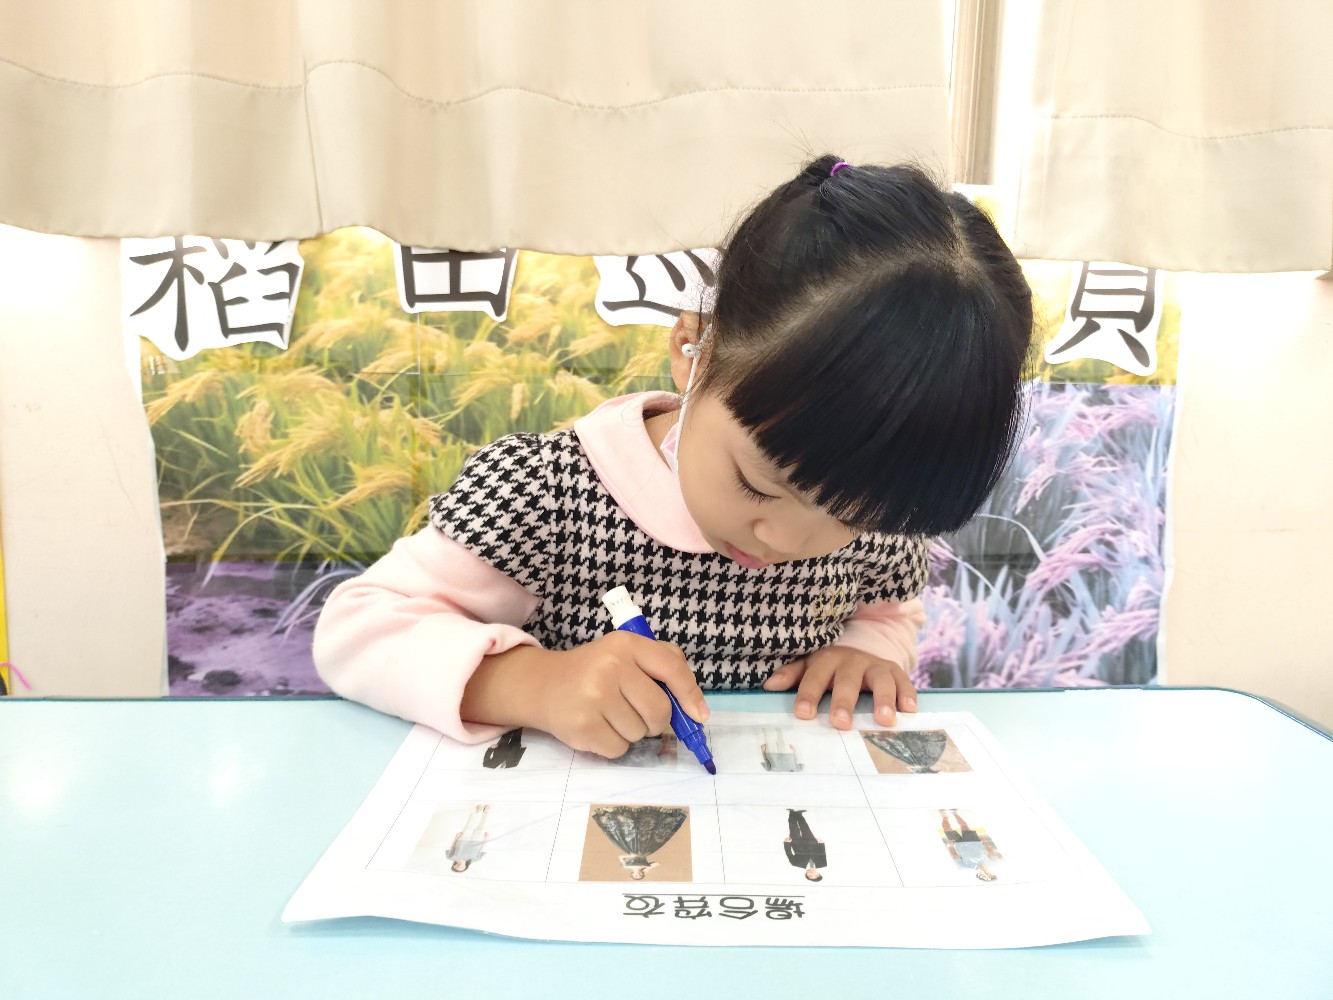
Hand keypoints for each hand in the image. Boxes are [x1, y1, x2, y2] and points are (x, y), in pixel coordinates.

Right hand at [468, 633, 708, 757]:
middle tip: (637, 714)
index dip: (690, 695)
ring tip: (609, 716)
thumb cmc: (594, 671)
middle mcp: (611, 666)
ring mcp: (594, 696)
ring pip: (640, 734)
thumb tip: (696, 708)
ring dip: (631, 733)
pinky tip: (598, 728)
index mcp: (626, 644)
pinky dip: (614, 745)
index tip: (699, 716)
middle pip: (659, 711)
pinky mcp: (583, 726)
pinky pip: (619, 749)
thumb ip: (662, 665)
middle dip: (656, 721)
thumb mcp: (625, 654)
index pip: (671, 668)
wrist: (543, 685)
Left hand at [762, 646, 915, 729]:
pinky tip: (909, 710)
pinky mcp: (896, 672)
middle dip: (844, 700)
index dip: (808, 694)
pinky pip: (904, 682)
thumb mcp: (810, 666)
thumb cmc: (831, 667)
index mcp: (827, 660)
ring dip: (883, 699)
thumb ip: (792, 676)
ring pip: (881, 680)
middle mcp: (852, 662)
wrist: (863, 648)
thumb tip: (768, 687)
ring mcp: (876, 666)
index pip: (814, 677)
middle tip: (841, 723)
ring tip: (883, 720)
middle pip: (847, 680)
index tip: (802, 714)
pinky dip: (908, 694)